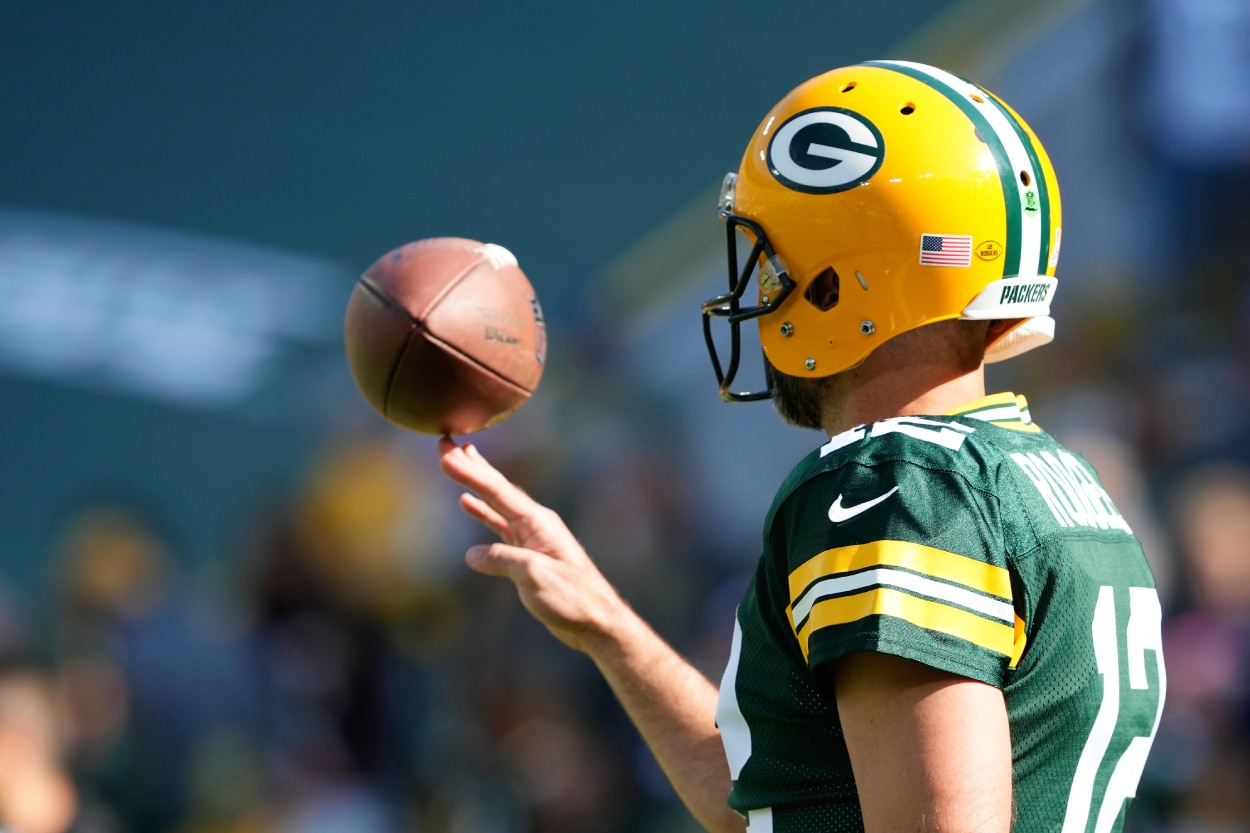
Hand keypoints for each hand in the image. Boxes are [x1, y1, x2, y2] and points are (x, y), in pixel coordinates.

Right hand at [438, 436, 626, 652]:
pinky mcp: (528, 553)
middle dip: (470, 466)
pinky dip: (482, 511)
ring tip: (457, 462)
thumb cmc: (571, 598)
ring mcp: (532, 536)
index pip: (496, 491)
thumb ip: (503, 560)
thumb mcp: (534, 576)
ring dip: (475, 483)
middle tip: (446, 443)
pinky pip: (499, 524)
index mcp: (537, 522)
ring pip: (496, 502)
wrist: (595, 620)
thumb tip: (473, 554)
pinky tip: (468, 504)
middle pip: (496, 488)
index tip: (445, 454)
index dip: (469, 472)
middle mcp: (534, 523)